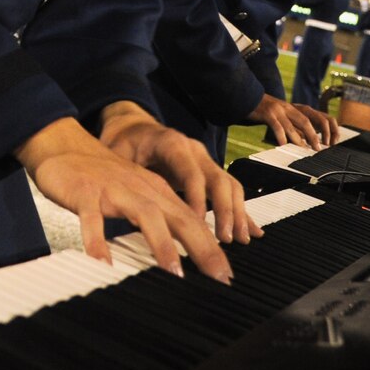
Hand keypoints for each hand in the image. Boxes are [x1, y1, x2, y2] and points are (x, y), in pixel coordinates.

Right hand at [15, 118, 234, 282]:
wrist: (62, 145)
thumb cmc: (100, 176)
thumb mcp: (134, 195)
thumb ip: (156, 220)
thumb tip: (178, 256)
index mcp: (156, 191)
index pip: (192, 220)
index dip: (212, 247)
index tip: (226, 276)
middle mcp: (140, 189)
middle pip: (180, 217)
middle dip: (203, 248)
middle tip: (218, 278)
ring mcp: (113, 189)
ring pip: (145, 215)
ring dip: (162, 243)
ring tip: (174, 273)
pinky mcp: (85, 193)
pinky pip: (92, 219)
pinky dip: (98, 241)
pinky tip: (102, 263)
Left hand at [98, 106, 260, 246]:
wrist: (133, 128)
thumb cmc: (123, 144)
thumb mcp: (117, 156)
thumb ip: (125, 180)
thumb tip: (130, 214)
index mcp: (172, 143)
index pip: (190, 172)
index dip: (197, 199)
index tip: (198, 224)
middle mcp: (194, 150)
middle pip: (218, 179)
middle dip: (225, 210)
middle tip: (225, 238)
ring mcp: (204, 160)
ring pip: (229, 185)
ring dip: (236, 213)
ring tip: (239, 240)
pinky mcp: (208, 173)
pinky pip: (230, 191)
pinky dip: (241, 211)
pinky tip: (252, 232)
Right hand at [249, 94, 335, 150]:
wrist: (248, 96)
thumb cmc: (266, 109)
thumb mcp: (282, 115)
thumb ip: (293, 125)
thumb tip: (305, 140)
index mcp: (294, 108)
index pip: (314, 117)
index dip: (322, 129)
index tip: (327, 142)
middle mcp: (288, 108)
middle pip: (305, 121)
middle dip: (313, 136)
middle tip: (318, 148)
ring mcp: (278, 110)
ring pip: (291, 126)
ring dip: (298, 139)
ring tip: (303, 150)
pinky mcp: (267, 114)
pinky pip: (277, 127)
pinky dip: (281, 137)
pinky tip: (283, 145)